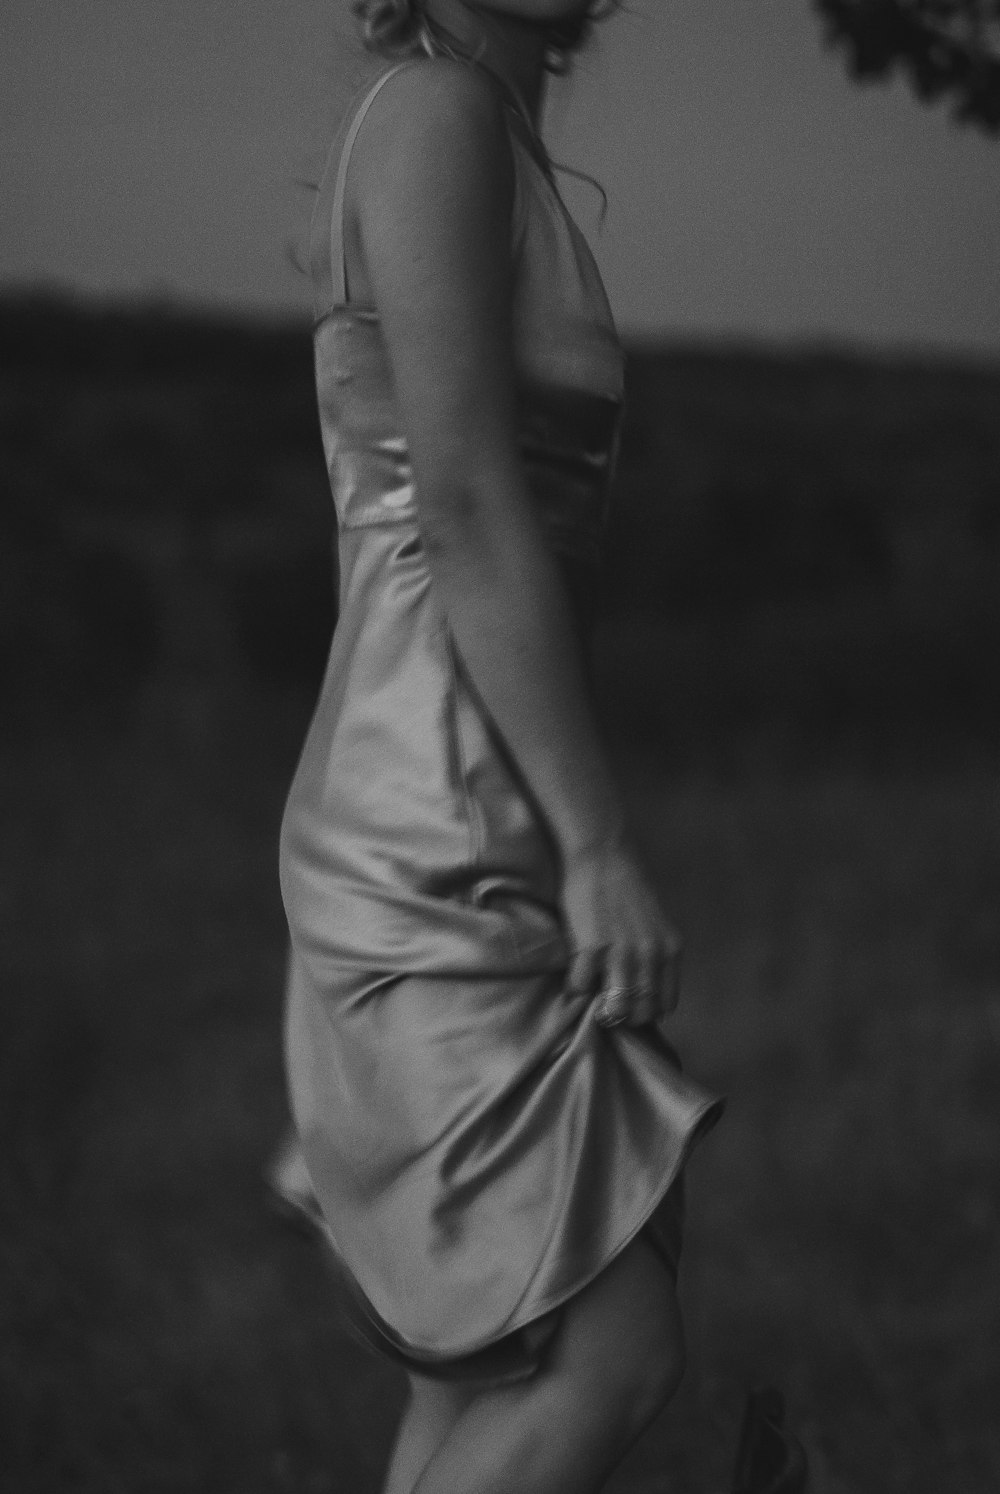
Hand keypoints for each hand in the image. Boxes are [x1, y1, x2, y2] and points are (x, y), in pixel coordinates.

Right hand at [560, 836, 682, 1027]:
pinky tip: (575, 973)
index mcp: (670, 949)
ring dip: (601, 1010)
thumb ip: (654, 953)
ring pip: (616, 1010)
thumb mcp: (654, 922)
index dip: (646, 1011)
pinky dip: (575, 987)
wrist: (602, 852)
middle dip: (624, 1017)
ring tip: (591, 998)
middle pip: (642, 1013)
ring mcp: (621, 953)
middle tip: (608, 1007)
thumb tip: (642, 985)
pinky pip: (581, 987)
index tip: (631, 1006)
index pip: (665, 1004)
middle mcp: (650, 954)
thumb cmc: (625, 885)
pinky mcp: (591, 947)